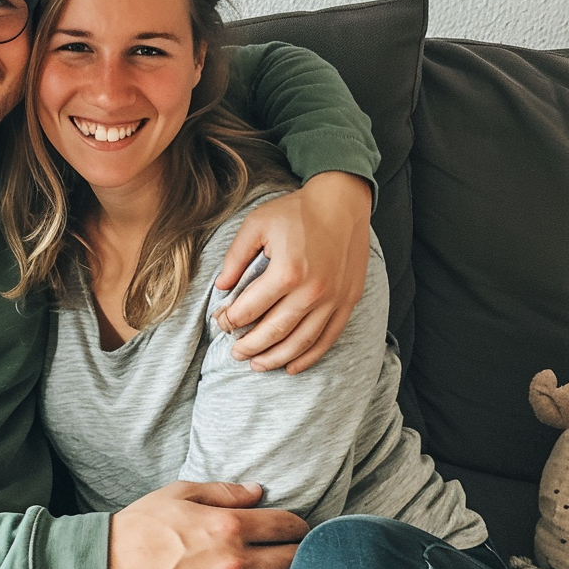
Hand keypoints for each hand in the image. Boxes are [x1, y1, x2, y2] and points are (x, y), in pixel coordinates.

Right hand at [108, 481, 308, 568]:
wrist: (114, 565)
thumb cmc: (146, 523)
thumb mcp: (182, 492)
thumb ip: (225, 491)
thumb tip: (258, 491)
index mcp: (228, 526)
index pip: (285, 525)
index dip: (298, 524)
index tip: (297, 526)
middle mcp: (234, 563)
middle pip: (291, 560)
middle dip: (300, 551)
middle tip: (294, 548)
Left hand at [212, 171, 371, 373]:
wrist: (342, 202)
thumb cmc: (296, 211)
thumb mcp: (256, 224)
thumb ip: (235, 257)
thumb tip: (221, 287)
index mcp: (286, 272)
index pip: (250, 309)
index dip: (230, 320)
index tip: (221, 322)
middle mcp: (312, 291)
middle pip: (274, 332)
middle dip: (249, 346)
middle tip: (234, 353)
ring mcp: (333, 299)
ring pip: (300, 342)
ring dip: (276, 358)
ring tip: (257, 365)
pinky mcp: (347, 301)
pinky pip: (327, 339)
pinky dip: (309, 357)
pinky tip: (292, 366)